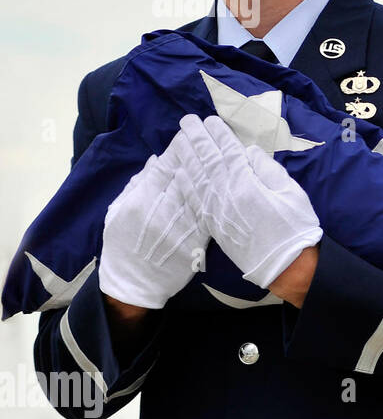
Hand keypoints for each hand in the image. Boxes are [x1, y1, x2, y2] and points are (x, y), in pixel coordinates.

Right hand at [99, 138, 209, 308]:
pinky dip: (220, 200)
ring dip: (214, 172)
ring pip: (202, 194)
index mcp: (140, 203)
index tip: (188, 134)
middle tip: (209, 135)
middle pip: (185, 177)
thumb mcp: (116, 212)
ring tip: (223, 152)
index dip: (178, 150)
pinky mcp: (195, 243)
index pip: (163, 169)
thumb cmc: (121, 245)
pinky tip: (229, 185)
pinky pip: (211, 216)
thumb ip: (135, 186)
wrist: (133, 284)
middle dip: (198, 154)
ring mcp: (180, 229)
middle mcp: (162, 213)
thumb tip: (156, 160)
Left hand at [172, 114, 322, 288]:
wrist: (285, 265)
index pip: (228, 152)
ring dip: (186, 156)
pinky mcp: (212, 225)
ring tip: (180, 139)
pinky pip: (193, 199)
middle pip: (207, 160)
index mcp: (247, 182)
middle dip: (197, 139)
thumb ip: (267, 169)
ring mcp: (216, 210)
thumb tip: (248, 152)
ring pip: (196, 177)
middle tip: (187, 122)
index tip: (210, 120)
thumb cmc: (294, 226)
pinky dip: (184, 183)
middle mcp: (226, 194)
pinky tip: (178, 172)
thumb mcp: (290, 191)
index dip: (218, 134)